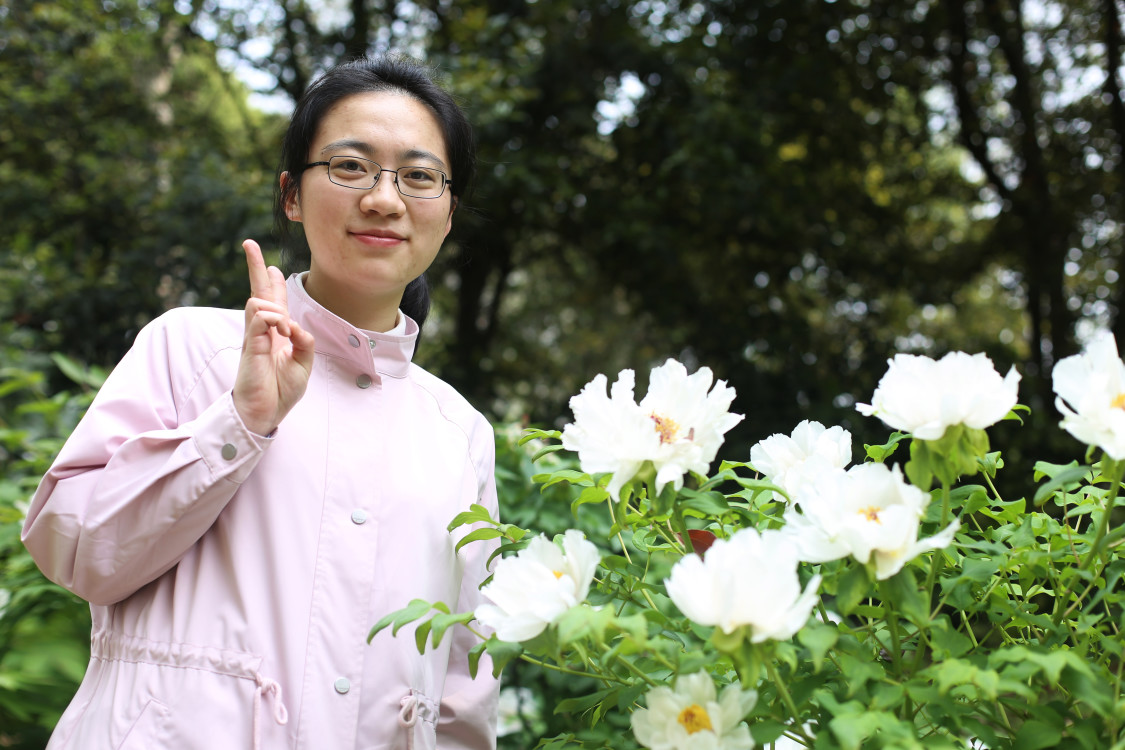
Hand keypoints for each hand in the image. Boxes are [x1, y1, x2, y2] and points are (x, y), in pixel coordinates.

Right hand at [232, 239, 315, 435]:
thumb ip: (305, 341)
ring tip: (285, 328)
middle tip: (249, 243)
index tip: (271, 265)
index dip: (272, 283)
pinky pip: (259, 318)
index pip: (273, 301)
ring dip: (276, 306)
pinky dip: (273, 319)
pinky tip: (281, 331)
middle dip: (255, 267)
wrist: (265, 413)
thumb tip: (295, 323)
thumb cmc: (281, 390)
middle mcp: (263, 331)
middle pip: (258, 291)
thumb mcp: (304, 363)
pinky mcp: (250, 346)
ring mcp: (254, 337)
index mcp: (276, 334)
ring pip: (258, 302)